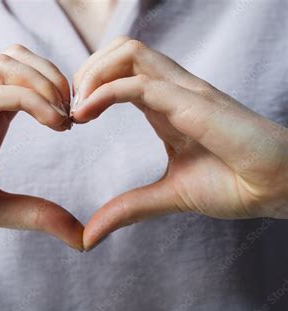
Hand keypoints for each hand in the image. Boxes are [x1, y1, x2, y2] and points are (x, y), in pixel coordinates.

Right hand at [0, 45, 82, 275]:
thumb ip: (36, 214)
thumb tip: (82, 236)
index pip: (22, 75)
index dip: (56, 89)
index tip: (76, 123)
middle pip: (16, 57)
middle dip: (55, 77)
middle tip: (76, 114)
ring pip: (5, 64)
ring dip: (45, 82)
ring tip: (65, 119)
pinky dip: (30, 100)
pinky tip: (54, 125)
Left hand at [70, 36, 287, 249]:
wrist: (281, 189)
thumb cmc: (235, 185)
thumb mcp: (168, 196)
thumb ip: (129, 209)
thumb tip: (90, 235)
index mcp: (166, 104)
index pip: (122, 70)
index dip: (90, 85)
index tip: (72, 118)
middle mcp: (173, 89)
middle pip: (121, 49)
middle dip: (86, 71)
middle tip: (70, 108)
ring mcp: (185, 92)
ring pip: (129, 52)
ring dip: (92, 74)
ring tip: (77, 108)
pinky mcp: (195, 104)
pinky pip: (141, 84)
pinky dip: (105, 92)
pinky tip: (85, 114)